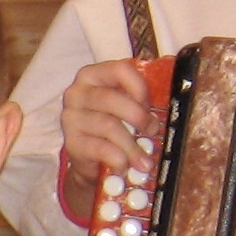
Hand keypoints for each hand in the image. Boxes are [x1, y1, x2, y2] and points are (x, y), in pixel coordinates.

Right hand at [59, 59, 158, 223]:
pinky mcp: (71, 142)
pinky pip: (101, 148)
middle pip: (112, 99)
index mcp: (92, 75)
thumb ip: (137, 100)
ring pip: (109, 126)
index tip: (150, 105)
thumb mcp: (123, 107)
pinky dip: (119, 159)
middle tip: (153, 131)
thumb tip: (164, 110)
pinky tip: (125, 166)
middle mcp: (76, 93)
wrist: (89, 159)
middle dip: (139, 117)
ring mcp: (71, 118)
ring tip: (144, 160)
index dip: (140, 87)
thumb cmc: (110, 126)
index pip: (120, 70)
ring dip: (132, 146)